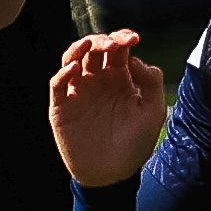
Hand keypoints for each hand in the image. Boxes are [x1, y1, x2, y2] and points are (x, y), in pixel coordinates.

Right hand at [48, 28, 166, 188]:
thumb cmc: (135, 143)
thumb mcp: (152, 112)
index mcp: (120, 78)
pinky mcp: (62, 106)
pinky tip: (75, 69)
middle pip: (94, 49)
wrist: (113, 173)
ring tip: (91, 44)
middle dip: (104, 40)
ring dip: (80, 48)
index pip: (118, 49)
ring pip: (72, 59)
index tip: (135, 38)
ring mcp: (78, 91)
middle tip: (115, 44)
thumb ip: (151, 83)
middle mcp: (98, 80)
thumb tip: (135, 58)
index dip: (124, 38)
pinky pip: (58, 84)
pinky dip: (63, 73)